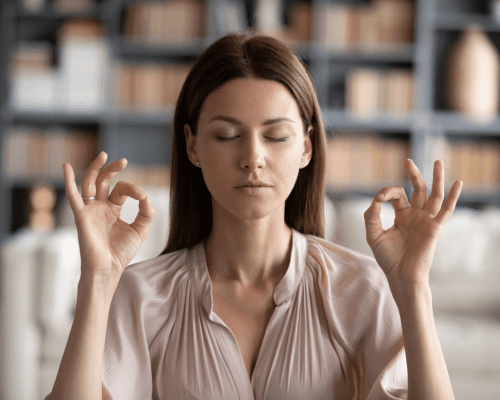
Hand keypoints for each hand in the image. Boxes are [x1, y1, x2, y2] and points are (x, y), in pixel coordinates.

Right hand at [63, 152, 154, 281]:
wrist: (108, 269)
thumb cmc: (121, 252)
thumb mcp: (140, 230)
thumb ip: (146, 213)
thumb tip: (146, 197)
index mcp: (113, 210)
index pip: (122, 191)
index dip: (134, 190)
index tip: (142, 198)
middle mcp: (100, 207)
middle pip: (104, 181)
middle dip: (112, 169)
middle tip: (123, 160)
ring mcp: (90, 210)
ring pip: (89, 183)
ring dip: (95, 168)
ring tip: (104, 155)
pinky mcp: (81, 216)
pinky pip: (73, 196)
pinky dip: (68, 181)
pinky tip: (65, 166)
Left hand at [363, 159, 462, 286]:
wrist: (401, 276)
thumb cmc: (387, 258)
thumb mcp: (373, 234)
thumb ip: (371, 216)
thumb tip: (376, 199)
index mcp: (401, 216)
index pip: (396, 195)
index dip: (387, 192)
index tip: (379, 199)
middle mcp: (416, 216)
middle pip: (418, 190)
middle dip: (413, 175)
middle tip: (408, 161)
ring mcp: (426, 221)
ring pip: (434, 195)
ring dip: (436, 178)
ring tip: (438, 161)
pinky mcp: (435, 228)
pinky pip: (446, 210)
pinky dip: (453, 196)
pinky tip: (458, 182)